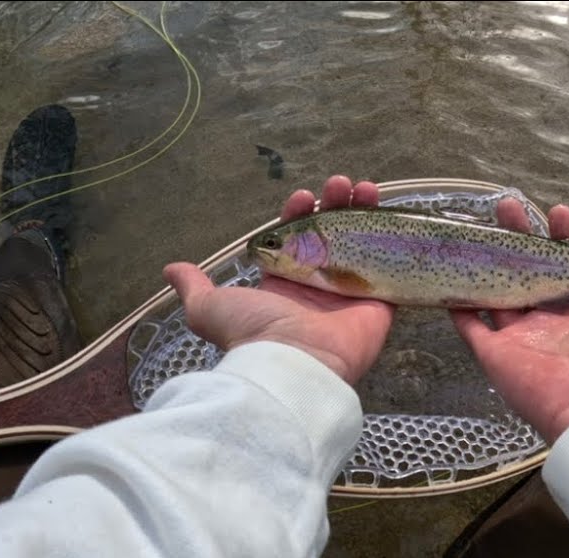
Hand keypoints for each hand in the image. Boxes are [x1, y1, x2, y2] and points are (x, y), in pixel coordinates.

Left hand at [164, 176, 394, 384]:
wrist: (294, 363)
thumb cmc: (253, 332)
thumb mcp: (209, 307)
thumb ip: (195, 288)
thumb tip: (172, 270)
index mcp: (284, 282)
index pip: (296, 236)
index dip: (300, 212)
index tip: (303, 196)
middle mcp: (318, 285)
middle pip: (333, 234)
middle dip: (337, 205)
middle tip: (340, 184)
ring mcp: (351, 293)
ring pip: (363, 244)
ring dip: (366, 213)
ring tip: (367, 187)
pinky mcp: (380, 303)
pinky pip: (392, 268)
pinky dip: (396, 243)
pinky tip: (394, 215)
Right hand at [451, 200, 568, 442]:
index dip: (565, 241)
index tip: (560, 213)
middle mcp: (550, 324)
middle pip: (529, 271)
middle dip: (519, 238)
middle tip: (509, 206)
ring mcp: (519, 339)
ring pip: (497, 290)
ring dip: (487, 259)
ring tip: (476, 226)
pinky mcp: (495, 355)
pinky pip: (470, 326)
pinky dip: (458, 304)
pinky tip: (447, 277)